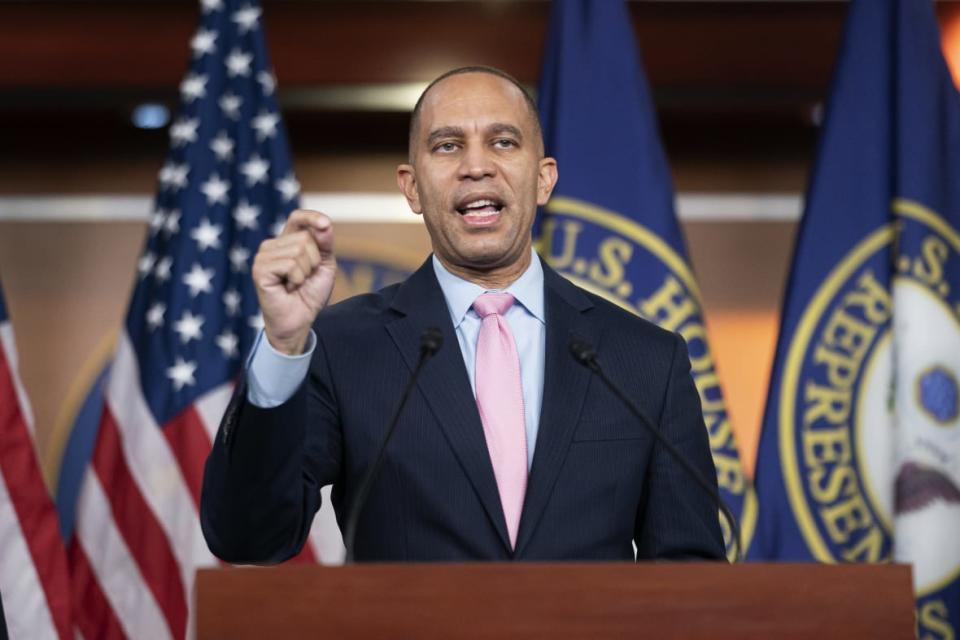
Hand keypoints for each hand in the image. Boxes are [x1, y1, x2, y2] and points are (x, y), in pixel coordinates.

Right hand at [252, 209, 335, 354]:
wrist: (299, 321)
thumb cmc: (309, 293)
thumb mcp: (324, 265)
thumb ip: (324, 243)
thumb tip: (324, 224)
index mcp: (286, 241)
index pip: (297, 218)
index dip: (311, 217)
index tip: (325, 224)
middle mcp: (272, 245)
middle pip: (305, 237)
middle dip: (314, 261)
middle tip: (304, 278)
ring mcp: (263, 256)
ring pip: (299, 249)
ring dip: (306, 272)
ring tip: (295, 284)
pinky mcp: (260, 270)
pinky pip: (290, 264)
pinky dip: (297, 279)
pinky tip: (288, 288)